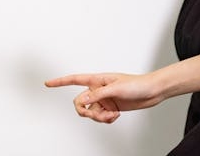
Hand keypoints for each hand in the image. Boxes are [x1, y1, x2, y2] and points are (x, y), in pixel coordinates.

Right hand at [45, 72, 164, 123]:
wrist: (152, 92)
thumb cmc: (136, 84)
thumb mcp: (115, 88)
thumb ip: (97, 94)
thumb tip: (83, 100)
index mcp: (96, 80)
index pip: (73, 80)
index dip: (59, 82)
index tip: (48, 83)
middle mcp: (97, 90)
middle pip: (80, 102)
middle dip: (86, 112)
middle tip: (95, 115)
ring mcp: (103, 100)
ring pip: (90, 112)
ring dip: (99, 117)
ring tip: (112, 116)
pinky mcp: (110, 108)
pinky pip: (100, 117)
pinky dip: (106, 120)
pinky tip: (115, 116)